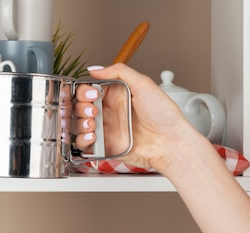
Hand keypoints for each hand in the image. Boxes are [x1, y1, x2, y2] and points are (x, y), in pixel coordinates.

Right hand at [74, 64, 207, 176]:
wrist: (170, 142)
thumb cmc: (163, 115)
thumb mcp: (144, 84)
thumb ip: (119, 72)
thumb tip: (96, 68)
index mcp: (116, 97)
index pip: (89, 90)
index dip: (85, 90)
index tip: (92, 93)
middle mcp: (109, 113)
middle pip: (81, 106)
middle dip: (81, 106)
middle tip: (93, 109)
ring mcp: (106, 131)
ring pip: (79, 125)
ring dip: (80, 123)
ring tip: (92, 123)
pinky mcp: (105, 148)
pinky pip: (85, 145)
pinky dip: (83, 140)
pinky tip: (92, 136)